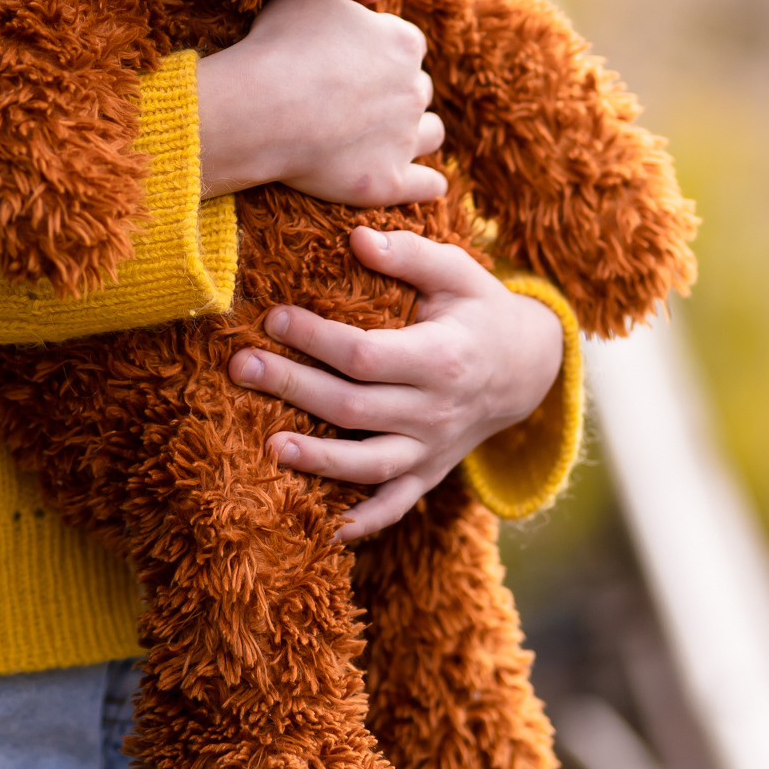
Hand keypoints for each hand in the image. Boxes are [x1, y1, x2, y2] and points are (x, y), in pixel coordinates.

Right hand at [196, 0, 445, 207]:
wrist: (260, 110)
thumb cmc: (282, 45)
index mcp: (404, 43)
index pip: (404, 46)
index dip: (376, 52)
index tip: (345, 61)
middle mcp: (414, 90)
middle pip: (416, 89)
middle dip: (394, 92)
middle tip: (352, 98)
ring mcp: (404, 140)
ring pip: (429, 134)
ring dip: (416, 132)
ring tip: (385, 136)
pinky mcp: (388, 182)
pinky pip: (428, 185)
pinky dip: (428, 183)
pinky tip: (423, 184)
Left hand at [229, 227, 565, 542]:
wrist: (528, 369)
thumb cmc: (480, 310)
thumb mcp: (457, 271)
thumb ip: (409, 253)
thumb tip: (356, 238)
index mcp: (442, 358)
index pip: (366, 355)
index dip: (316, 339)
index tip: (273, 316)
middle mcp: (437, 412)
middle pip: (353, 407)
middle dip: (292, 387)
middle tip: (240, 366)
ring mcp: (433, 450)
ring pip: (368, 464)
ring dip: (316, 461)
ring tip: (266, 446)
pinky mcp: (429, 474)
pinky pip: (393, 505)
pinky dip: (361, 522)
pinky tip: (321, 530)